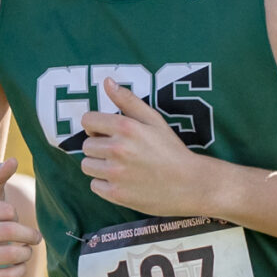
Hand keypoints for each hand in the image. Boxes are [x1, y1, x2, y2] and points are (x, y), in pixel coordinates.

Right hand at [0, 160, 40, 276]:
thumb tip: (12, 160)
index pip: (7, 210)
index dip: (17, 216)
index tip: (14, 220)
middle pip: (10, 230)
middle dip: (29, 234)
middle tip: (35, 238)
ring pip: (12, 254)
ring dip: (26, 253)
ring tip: (25, 252)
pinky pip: (10, 275)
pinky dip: (19, 270)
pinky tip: (16, 267)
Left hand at [78, 80, 218, 215]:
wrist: (190, 184)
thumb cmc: (171, 150)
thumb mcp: (154, 120)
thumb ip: (128, 100)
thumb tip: (107, 81)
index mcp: (126, 127)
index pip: (87, 120)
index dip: (96, 126)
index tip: (107, 132)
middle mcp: (117, 149)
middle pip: (86, 145)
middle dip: (99, 147)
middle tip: (120, 152)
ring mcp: (116, 173)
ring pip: (87, 165)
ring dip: (99, 166)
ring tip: (121, 167)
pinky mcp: (116, 194)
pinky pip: (95, 185)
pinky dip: (105, 184)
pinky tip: (123, 181)